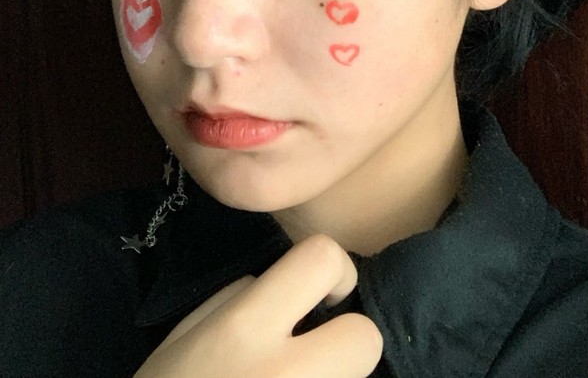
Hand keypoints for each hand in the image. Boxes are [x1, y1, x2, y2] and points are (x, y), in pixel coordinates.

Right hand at [134, 233, 382, 376]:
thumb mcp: (184, 341)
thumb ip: (237, 301)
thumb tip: (287, 287)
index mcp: (244, 330)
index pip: (322, 259)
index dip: (333, 272)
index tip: (322, 298)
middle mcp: (287, 375)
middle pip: (367, 337)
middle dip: (349, 344)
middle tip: (319, 356)